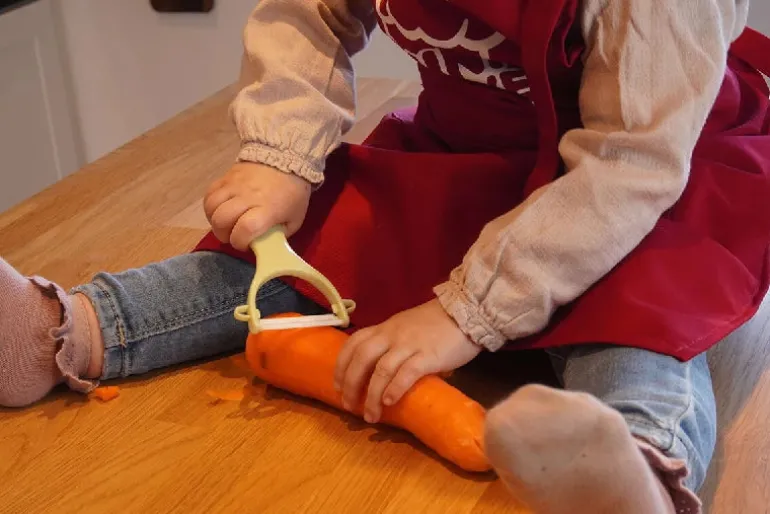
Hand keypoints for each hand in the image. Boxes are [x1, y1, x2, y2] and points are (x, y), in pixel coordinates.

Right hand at [204, 162, 311, 250]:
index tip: (244, 244)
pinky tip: (219, 212)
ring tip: (224, 225)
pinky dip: (210, 207)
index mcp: (268, 209)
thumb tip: (262, 245)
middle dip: (224, 234)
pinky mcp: (226, 177)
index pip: (245, 229)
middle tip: (232, 236)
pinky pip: (209, 194)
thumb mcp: (294, 219)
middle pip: (223, 219)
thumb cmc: (292, 194)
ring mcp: (234, 185)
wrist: (285, 158)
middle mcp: (248, 196)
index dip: (240, 241)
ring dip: (214, 221)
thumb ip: (278, 234)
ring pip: (212, 207)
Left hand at [334, 299, 481, 423]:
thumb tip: (386, 373)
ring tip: (369, 415)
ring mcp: (410, 345)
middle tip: (349, 405)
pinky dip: (394, 389)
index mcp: (385, 327)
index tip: (338, 385)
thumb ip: (395, 344)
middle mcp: (392, 335)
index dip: (341, 365)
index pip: (353, 343)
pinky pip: (406, 373)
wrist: (468, 312)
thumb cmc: (438, 323)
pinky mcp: (428, 356)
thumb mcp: (408, 327)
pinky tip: (388, 402)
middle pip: (361, 358)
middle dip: (350, 384)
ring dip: (371, 395)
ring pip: (381, 371)